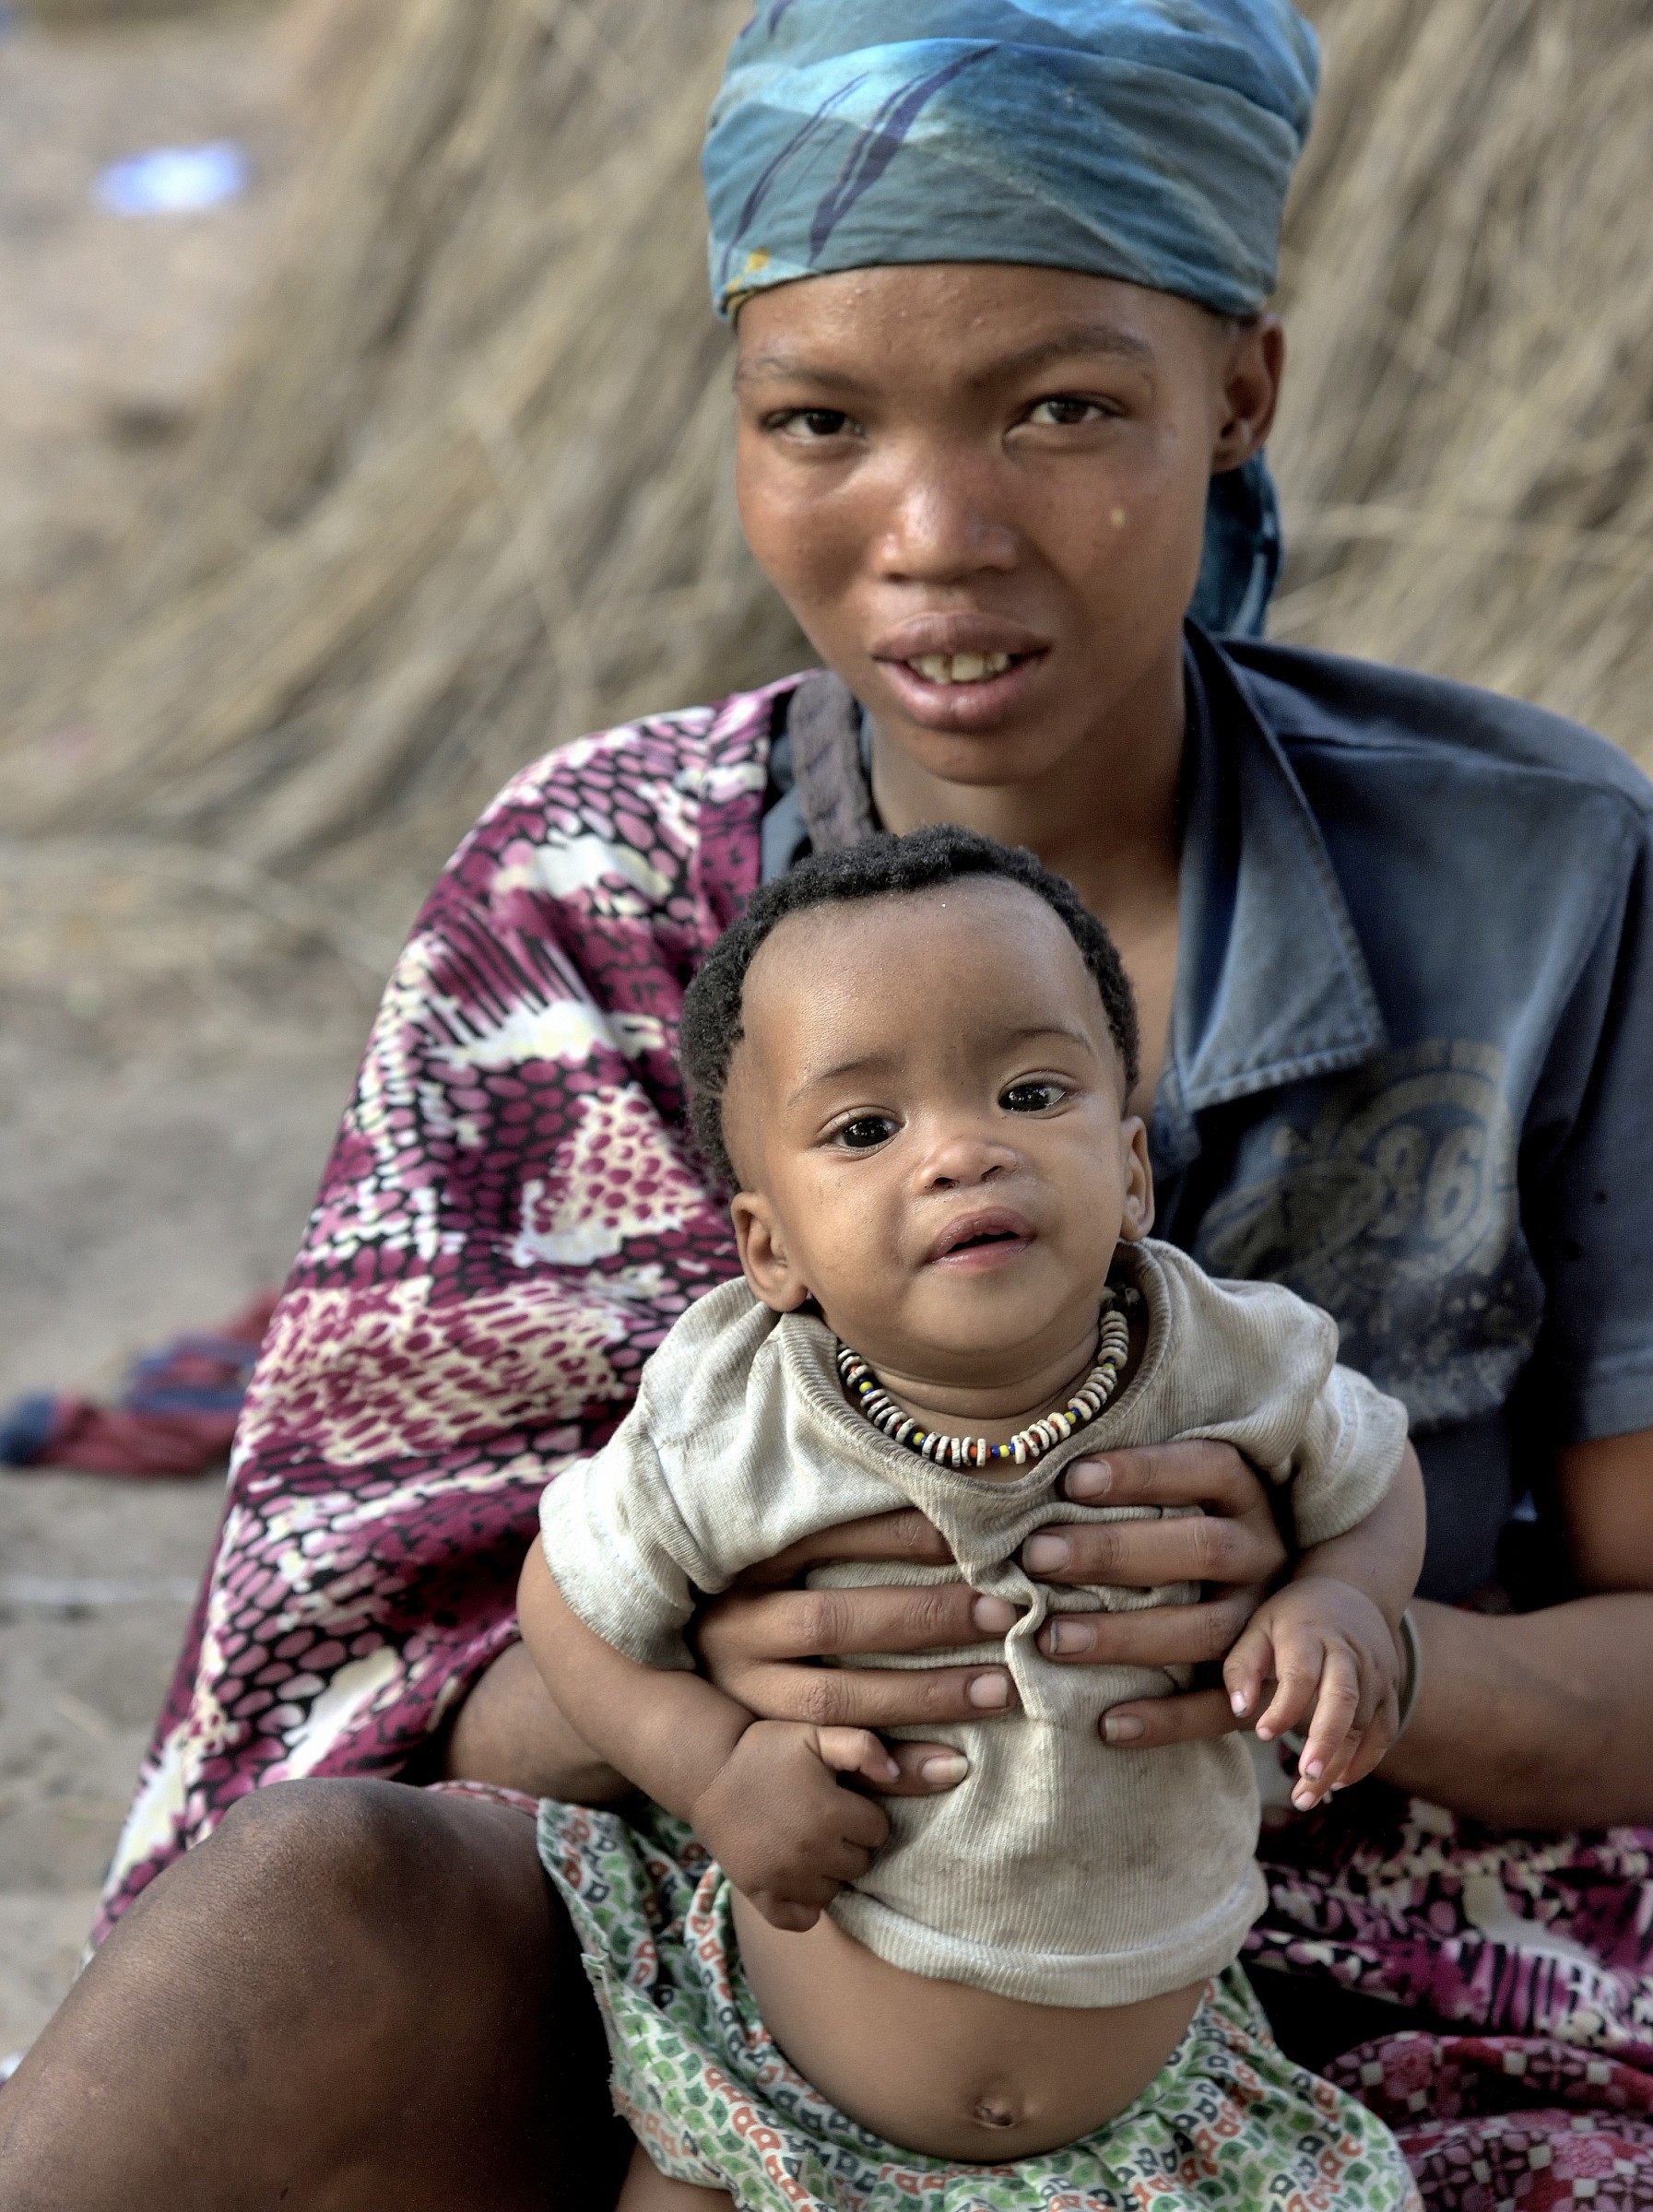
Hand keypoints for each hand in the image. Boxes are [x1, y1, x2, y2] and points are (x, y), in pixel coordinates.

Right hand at [688, 1720, 896, 1930]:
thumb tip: (896, 1772)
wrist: (708, 1772)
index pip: (879, 1831)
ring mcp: (786, 1878)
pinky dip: (805, 1905)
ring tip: (809, 1845)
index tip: (843, 1802)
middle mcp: (813, 1851)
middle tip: (826, 1823)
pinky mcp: (761, 1895)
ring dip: (829, 1872)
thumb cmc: (767, 1749)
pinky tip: (798, 1879)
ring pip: (834, 1891)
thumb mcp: (816, 1733)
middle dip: (850, 1844)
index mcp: (832, 1812)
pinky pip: (802, 1919)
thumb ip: (863, 1746)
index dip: (864, 1815)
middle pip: (861, 1864)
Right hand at [695, 1509, 1017, 1792]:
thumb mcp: (776, 1551)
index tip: (976, 1536)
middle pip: (834, 1621)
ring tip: (1001, 1688)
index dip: (901, 1537)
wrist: (670, 1686)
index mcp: (748, 1564)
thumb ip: (838, 1524)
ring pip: (837, 1698)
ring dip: (924, 1695)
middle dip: (926, 1617)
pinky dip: (897, 1766)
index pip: (826, 1540)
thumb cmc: (756, 1595)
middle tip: (1004, 1613)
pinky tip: (954, 1764)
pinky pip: (835, 1763)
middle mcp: (739, 1628)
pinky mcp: (763, 1746)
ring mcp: (745, 1692)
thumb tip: (945, 1489)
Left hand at [1018, 1442, 1286, 1748]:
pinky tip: (1107, 1724)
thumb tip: (1037, 1460)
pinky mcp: (1263, 1685)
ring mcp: (1266, 1622)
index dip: (1142, 1471)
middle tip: (1037, 1555)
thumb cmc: (1186, 1528)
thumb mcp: (1181, 1493)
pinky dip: (1165, 1720)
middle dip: (1114, 1552)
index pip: (1206, 1469)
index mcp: (1247, 1496)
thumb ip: (1124, 1482)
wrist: (1295, 1613)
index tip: (1071, 1479)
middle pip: (1202, 1549)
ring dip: (1126, 1636)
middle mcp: (1265, 1554)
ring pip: (1206, 1630)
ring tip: (1053, 1638)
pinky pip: (1219, 1708)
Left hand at [1225, 1575, 1401, 1807]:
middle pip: (1344, 1698)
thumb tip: (1239, 1709)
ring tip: (1306, 1796)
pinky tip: (1337, 1783)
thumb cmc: (1291, 1618)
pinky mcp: (1391, 1691)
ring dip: (1339, 1764)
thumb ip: (1242, 1666)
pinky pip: (1385, 1732)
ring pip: (1365, 1723)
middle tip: (1305, 1777)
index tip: (1263, 1733)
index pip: (1301, 1672)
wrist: (1349, 1592)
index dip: (1285, 1705)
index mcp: (1309, 1633)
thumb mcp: (1257, 1627)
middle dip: (1326, 1741)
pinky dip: (1365, 1761)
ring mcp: (1376, 1673)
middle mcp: (1349, 1653)